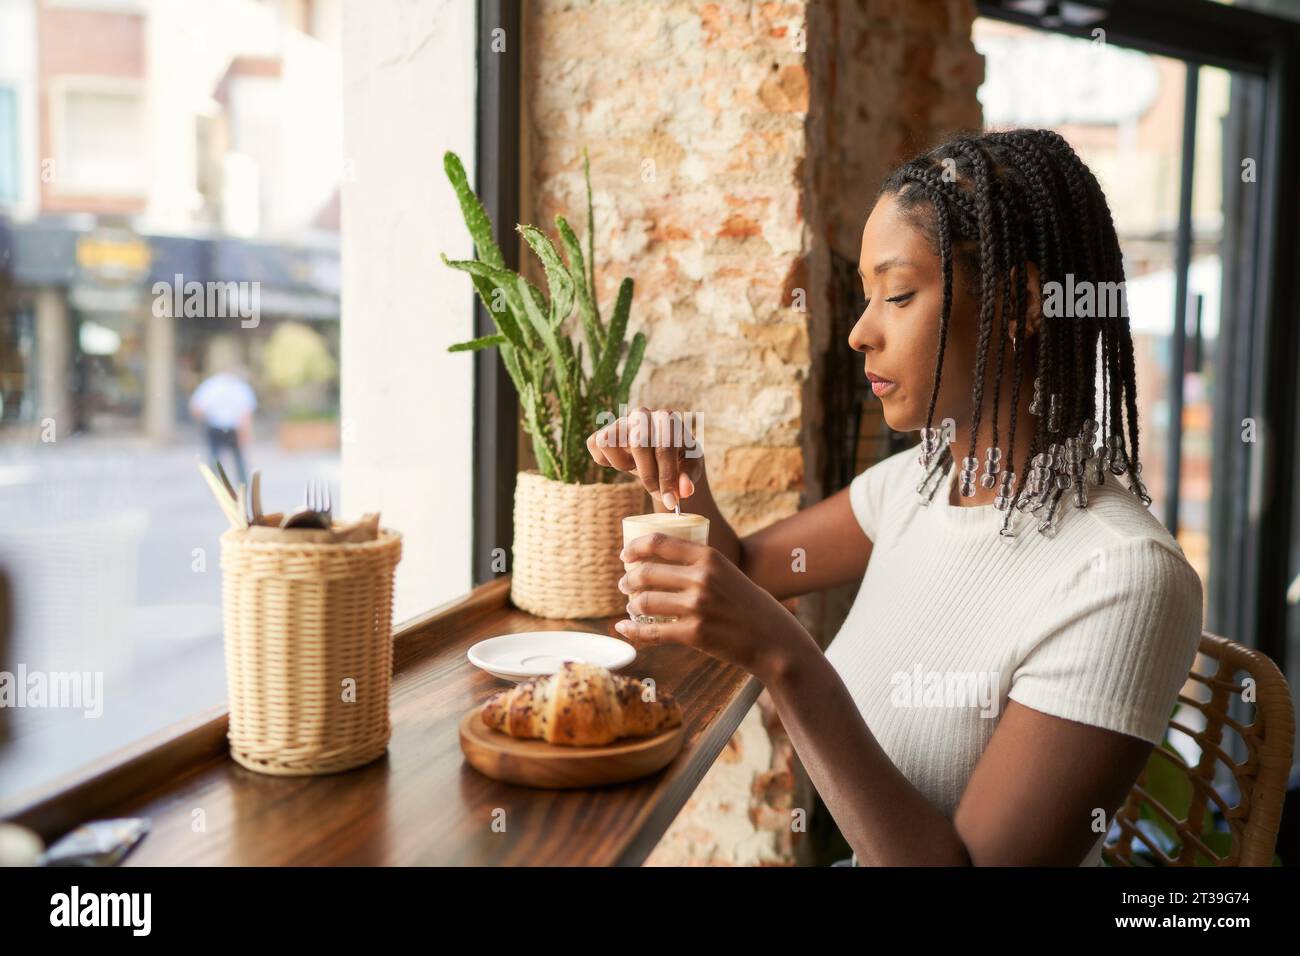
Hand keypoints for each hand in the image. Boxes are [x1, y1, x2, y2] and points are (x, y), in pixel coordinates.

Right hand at [586, 407, 704, 509]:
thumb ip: (689, 477)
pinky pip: (595, 444)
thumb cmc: (679, 458)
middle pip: (638, 444)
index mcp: (668, 419)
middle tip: (657, 494)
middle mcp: (642, 414)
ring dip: (622, 463)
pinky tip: (625, 462)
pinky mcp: (604, 429)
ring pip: (608, 440)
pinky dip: (606, 460)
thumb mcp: (691, 467)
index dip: (667, 477)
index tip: (671, 501)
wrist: (661, 452)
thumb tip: (684, 490)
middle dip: (648, 476)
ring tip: (638, 467)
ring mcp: (621, 420)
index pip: (664, 447)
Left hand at [613, 531, 804, 683]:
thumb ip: (700, 567)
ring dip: (631, 604)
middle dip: (628, 580)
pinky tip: (624, 628)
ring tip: (632, 607)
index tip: (625, 555)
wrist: (774, 641)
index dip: (635, 547)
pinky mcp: (694, 633)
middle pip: (646, 573)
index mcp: (709, 557)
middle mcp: (701, 578)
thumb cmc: (751, 607)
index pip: (660, 542)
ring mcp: (697, 606)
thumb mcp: (729, 574)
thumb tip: (661, 566)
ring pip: (644, 601)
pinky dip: (633, 630)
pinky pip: (652, 631)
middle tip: (625, 585)